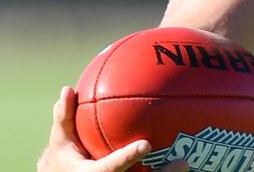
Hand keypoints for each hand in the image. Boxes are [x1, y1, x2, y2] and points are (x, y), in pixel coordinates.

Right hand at [37, 86, 187, 171]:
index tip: (145, 144)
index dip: (127, 157)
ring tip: (189, 162)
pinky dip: (165, 171)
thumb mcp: (61, 141)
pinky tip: (192, 160)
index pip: (110, 169)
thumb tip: (68, 89)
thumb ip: (64, 117)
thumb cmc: (63, 161)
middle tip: (182, 162)